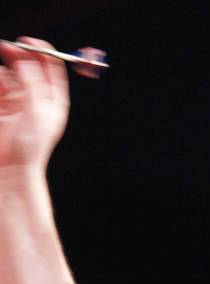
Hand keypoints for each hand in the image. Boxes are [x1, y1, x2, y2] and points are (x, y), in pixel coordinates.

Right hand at [0, 37, 69, 169]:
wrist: (11, 167)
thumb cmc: (31, 144)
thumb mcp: (36, 108)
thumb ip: (32, 81)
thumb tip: (27, 56)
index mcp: (54, 99)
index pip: (52, 68)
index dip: (43, 53)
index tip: (30, 42)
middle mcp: (38, 98)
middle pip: (29, 67)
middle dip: (18, 56)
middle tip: (7, 47)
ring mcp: (18, 101)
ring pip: (9, 74)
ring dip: (3, 71)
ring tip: (2, 82)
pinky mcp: (1, 105)